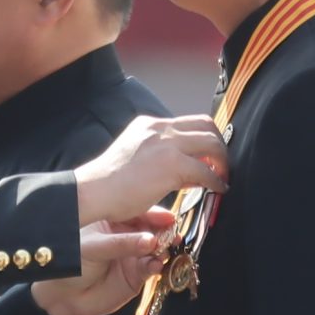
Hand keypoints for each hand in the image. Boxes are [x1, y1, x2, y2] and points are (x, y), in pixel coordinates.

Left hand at [32, 214, 171, 314]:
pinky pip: (152, 267)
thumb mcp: (94, 247)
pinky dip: (157, 266)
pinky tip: (156, 265)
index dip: (154, 214)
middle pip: (152, 230)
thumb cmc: (73, 264)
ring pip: (156, 249)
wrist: (65, 298)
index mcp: (113, 222)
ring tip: (164, 250)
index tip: (169, 218)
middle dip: (164, 232)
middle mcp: (127, 236)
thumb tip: (150, 240)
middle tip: (172, 235)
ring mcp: (134, 256)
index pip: (138, 213)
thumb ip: (122, 244)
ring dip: (163, 249)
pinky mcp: (138, 275)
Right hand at [73, 115, 226, 227]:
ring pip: (211, 143)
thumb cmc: (108, 184)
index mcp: (149, 124)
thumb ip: (161, 158)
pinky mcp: (172, 164)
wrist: (92, 192)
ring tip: (223, 177)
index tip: (210, 156)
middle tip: (223, 166)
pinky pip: (206, 171)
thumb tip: (187, 171)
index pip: (188, 122)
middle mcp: (160, 128)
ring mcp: (166, 144)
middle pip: (206, 126)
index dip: (205, 138)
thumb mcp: (136, 158)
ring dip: (223, 162)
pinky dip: (216, 181)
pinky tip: (217, 190)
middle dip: (220, 146)